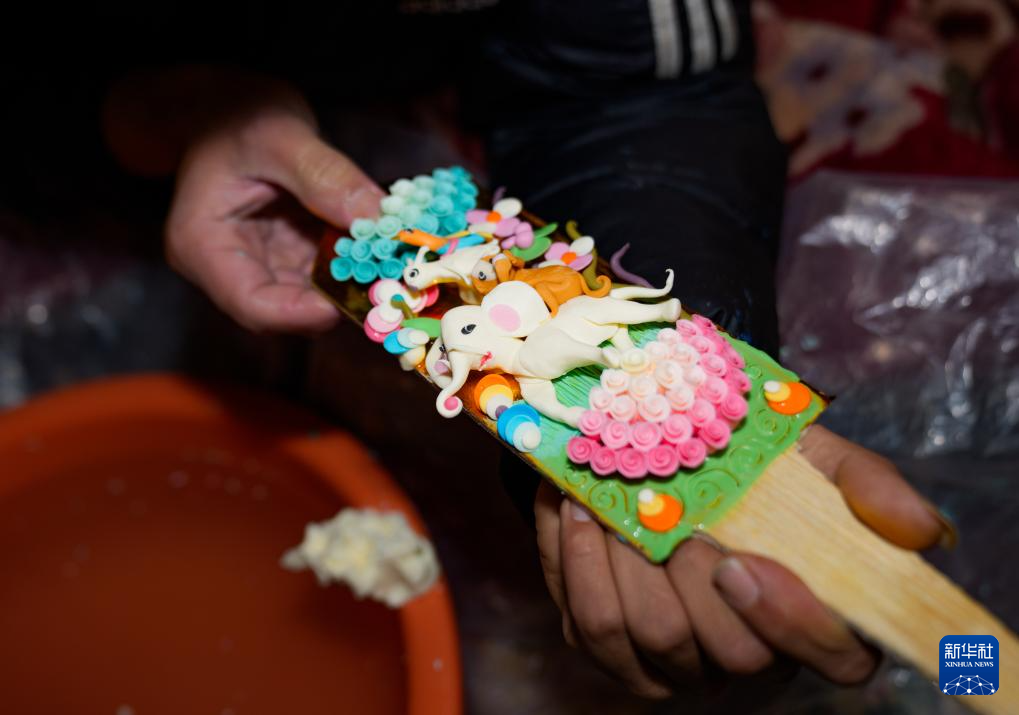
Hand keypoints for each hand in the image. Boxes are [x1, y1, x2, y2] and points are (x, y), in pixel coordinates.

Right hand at [164, 88, 383, 331]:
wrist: (224, 102)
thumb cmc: (236, 111)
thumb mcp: (280, 134)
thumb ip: (325, 177)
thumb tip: (377, 221)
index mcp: (202, 244)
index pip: (253, 305)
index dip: (305, 314)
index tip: (355, 297)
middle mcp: (226, 266)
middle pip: (284, 311)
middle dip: (337, 302)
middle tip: (392, 284)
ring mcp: (257, 264)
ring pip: (308, 299)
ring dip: (351, 286)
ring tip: (394, 266)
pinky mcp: (283, 256)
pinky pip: (320, 276)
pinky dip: (351, 267)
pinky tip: (382, 251)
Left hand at [535, 425, 953, 698]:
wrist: (677, 458)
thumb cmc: (760, 467)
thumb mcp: (819, 462)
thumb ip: (870, 489)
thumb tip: (924, 531)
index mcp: (815, 622)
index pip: (830, 656)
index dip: (787, 619)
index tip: (740, 560)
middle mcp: (748, 657)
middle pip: (720, 650)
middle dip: (685, 575)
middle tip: (665, 511)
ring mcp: (676, 662)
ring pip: (643, 639)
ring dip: (617, 565)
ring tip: (601, 504)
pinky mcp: (615, 650)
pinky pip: (587, 624)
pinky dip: (572, 563)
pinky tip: (568, 510)